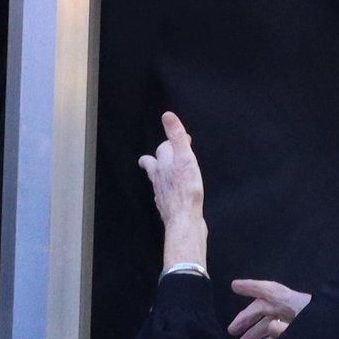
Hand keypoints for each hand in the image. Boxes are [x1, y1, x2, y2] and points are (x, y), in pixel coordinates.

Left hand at [139, 110, 209, 268]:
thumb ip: (176, 137)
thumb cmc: (186, 190)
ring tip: (164, 174)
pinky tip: (175, 196)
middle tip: (160, 154)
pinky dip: (169, 193)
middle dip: (156, 158)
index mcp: (161, 166)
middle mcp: (159, 180)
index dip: (172, 141)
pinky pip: (167, 197)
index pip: (162, 149)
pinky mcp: (170, 208)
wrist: (184, 221)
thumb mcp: (184, 158)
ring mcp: (163, 195)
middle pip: (152, 166)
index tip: (184, 139)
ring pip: (158, 182)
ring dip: (161, 176)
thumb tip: (167, 116)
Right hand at [227, 279, 307, 338]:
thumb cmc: (321, 329)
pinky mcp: (295, 333)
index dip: (251, 287)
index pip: (270, 291)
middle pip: (263, 309)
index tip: (234, 286)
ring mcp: (293, 321)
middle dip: (246, 319)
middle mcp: (290, 308)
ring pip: (267, 324)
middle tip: (231, 330)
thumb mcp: (305, 329)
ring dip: (253, 335)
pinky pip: (276, 335)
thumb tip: (269, 326)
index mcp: (294, 302)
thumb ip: (286, 329)